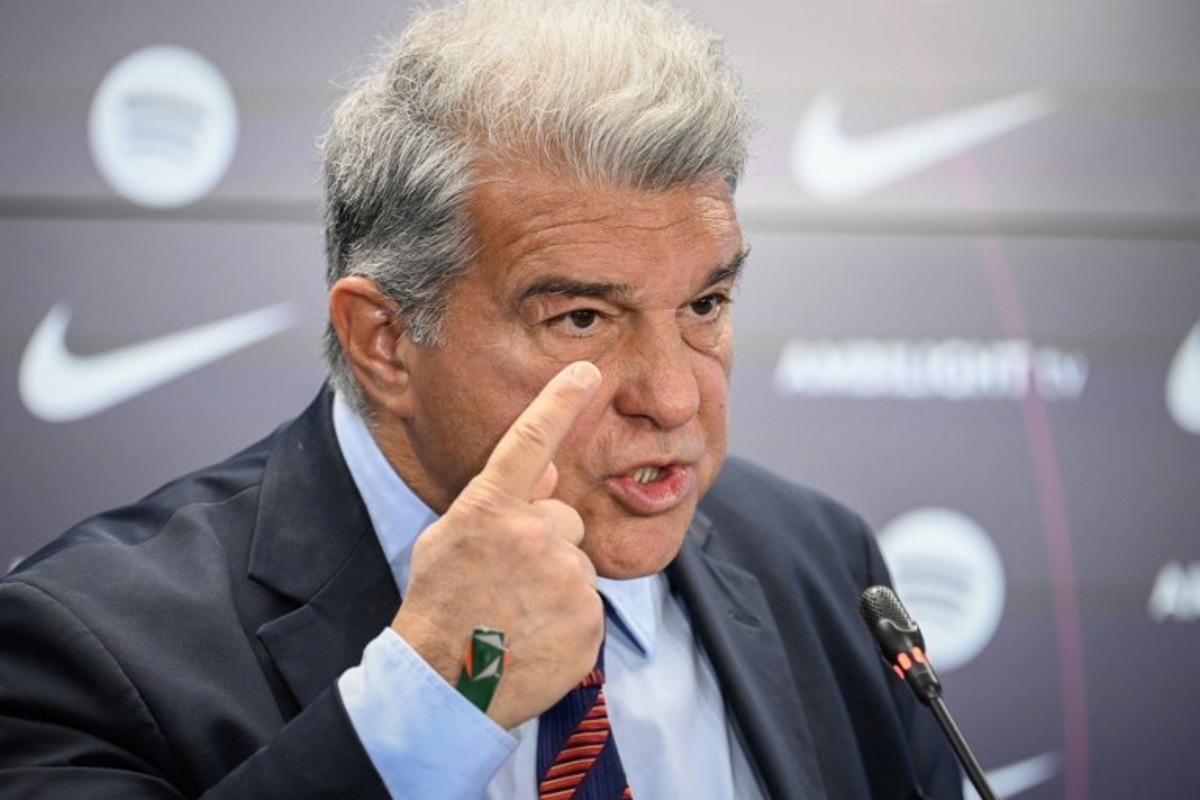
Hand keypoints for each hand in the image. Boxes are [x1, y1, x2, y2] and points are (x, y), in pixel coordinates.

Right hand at [390, 361, 604, 729]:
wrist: (445, 683)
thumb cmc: (441, 606)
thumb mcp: (449, 540)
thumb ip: (500, 497)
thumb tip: (554, 464)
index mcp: (490, 508)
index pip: (531, 440)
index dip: (560, 400)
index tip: (587, 371)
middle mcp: (532, 533)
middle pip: (565, 519)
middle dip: (546, 543)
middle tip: (509, 582)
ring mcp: (563, 577)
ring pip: (577, 563)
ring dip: (556, 584)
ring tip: (518, 613)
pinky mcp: (587, 618)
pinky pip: (588, 603)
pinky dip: (567, 619)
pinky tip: (534, 635)